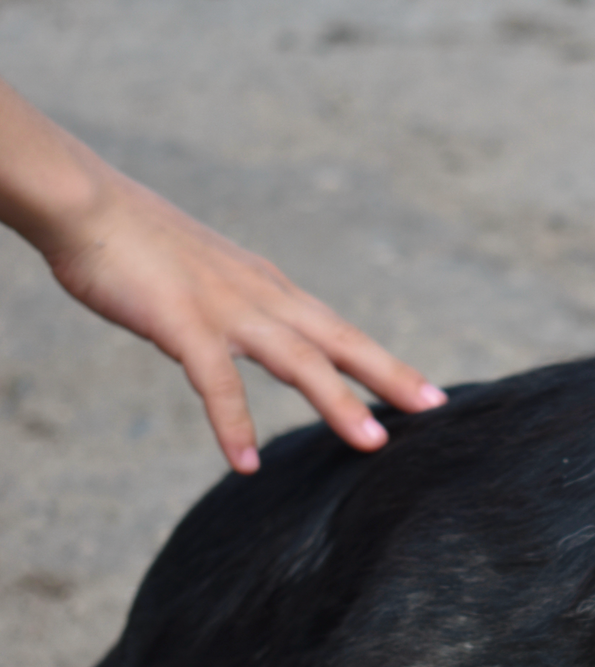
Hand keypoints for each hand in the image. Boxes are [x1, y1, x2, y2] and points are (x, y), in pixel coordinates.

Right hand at [35, 143, 444, 473]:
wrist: (88, 204)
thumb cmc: (141, 245)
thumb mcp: (211, 281)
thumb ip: (239, 313)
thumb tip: (251, 344)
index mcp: (270, 290)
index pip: (341, 331)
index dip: (386, 363)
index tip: (430, 394)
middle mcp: (262, 298)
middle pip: (340, 341)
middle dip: (390, 377)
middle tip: (434, 409)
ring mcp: (224, 309)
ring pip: (297, 360)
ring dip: (337, 402)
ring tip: (372, 444)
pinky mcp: (180, 321)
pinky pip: (214, 381)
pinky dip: (232, 421)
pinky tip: (244, 462)